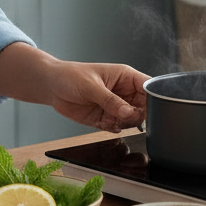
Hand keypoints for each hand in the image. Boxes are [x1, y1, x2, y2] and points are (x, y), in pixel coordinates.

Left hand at [0, 43, 147, 132]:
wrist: (52, 87)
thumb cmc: (71, 76)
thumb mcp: (91, 86)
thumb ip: (110, 100)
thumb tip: (127, 112)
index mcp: (126, 77)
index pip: (148, 88)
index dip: (152, 99)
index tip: (146, 109)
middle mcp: (124, 92)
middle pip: (144, 107)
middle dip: (135, 115)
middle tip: (122, 116)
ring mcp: (116, 106)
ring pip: (132, 120)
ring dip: (123, 123)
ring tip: (109, 118)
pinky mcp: (107, 118)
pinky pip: (118, 128)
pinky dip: (113, 129)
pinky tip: (103, 122)